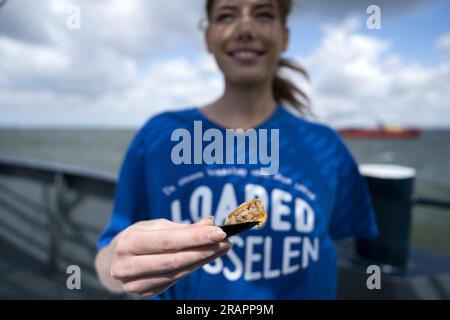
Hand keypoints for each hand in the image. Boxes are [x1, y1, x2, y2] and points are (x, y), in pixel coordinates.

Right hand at [109, 217, 229, 296]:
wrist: (114, 261)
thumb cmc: (137, 238)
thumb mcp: (155, 226)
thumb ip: (182, 227)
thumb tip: (210, 223)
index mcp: (128, 242)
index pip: (169, 241)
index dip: (195, 237)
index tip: (219, 232)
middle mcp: (127, 266)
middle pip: (174, 259)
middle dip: (204, 250)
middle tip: (225, 241)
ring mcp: (135, 283)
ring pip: (177, 272)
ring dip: (203, 260)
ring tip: (221, 249)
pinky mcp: (144, 293)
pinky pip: (174, 280)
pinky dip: (193, 268)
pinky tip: (206, 259)